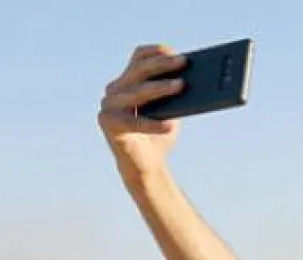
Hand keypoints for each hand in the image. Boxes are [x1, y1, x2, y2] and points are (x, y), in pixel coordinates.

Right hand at [97, 45, 187, 177]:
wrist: (146, 165)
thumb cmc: (159, 135)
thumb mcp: (171, 110)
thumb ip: (175, 94)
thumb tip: (194, 79)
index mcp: (128, 81)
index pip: (139, 57)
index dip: (156, 52)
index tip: (176, 51)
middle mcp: (114, 90)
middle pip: (138, 71)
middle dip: (163, 65)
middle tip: (184, 62)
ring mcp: (108, 106)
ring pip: (136, 92)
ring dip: (160, 88)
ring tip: (181, 86)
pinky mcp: (108, 124)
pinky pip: (133, 122)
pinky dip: (152, 124)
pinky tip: (170, 126)